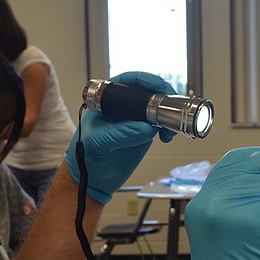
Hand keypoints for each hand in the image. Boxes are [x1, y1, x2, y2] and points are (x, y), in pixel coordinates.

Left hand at [65, 72, 174, 202]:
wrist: (92, 180)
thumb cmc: (86, 156)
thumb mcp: (98, 143)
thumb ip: (120, 133)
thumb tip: (148, 127)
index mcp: (107, 99)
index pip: (128, 81)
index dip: (145, 80)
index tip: (158, 86)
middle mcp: (123, 105)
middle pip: (148, 91)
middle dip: (163, 96)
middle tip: (172, 106)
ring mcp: (135, 118)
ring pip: (158, 107)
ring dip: (169, 114)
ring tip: (169, 129)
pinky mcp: (144, 132)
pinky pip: (161, 124)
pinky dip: (169, 127)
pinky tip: (167, 137)